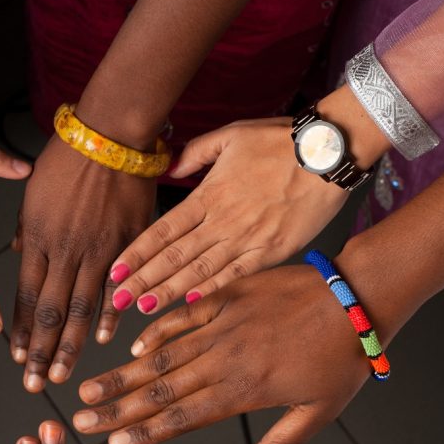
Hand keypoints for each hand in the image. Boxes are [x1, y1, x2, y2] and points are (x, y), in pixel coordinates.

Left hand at [12, 138, 154, 390]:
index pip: (25, 294)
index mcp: (37, 236)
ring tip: (60, 375)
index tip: (13, 357)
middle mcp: (66, 248)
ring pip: (82, 308)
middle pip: (50, 311)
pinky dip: (112, 316)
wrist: (112, 132)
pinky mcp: (131, 243)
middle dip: (38, 351)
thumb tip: (18, 257)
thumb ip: (26, 229)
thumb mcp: (34, 191)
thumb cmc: (68, 157)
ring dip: (70, 346)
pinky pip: (119, 287)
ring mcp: (100, 248)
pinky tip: (105, 341)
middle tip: (31, 383)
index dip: (19, 329)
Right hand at [72, 265, 369, 443]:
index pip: (182, 417)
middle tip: (81, 419)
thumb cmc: (343, 358)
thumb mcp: (317, 413)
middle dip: (116, 407)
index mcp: (244, 391)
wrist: (357, 297)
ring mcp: (222, 324)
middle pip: (160, 387)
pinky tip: (134, 345)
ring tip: (91, 386)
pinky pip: (182, 315)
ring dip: (123, 372)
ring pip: (162, 353)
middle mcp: (224, 359)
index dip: (144, 432)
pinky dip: (156, 330)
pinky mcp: (227, 296)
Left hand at [108, 118, 345, 313]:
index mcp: (209, 193)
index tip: (114, 271)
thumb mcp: (232, 135)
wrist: (329, 153)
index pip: (163, 230)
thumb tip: (168, 166)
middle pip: (174, 256)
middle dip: (142, 280)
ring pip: (199, 270)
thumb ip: (196, 153)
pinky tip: (188, 300)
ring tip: (142, 307)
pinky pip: (235, 274)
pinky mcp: (271, 251)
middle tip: (116, 300)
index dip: (136, 253)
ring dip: (168, 291)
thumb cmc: (280, 140)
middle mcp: (223, 220)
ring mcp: (247, 239)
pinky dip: (210, 287)